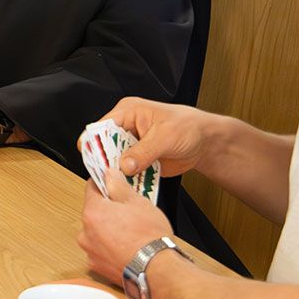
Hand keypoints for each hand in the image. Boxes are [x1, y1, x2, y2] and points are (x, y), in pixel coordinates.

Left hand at [78, 172, 174, 281]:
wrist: (157, 271)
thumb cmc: (150, 238)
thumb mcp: (137, 202)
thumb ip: (118, 185)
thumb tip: (110, 175)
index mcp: (93, 212)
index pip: (91, 188)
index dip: (104, 183)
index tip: (113, 183)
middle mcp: (86, 233)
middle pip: (94, 211)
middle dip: (109, 208)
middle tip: (128, 210)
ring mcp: (90, 252)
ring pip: (97, 231)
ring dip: (109, 228)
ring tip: (131, 231)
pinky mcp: (98, 266)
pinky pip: (101, 249)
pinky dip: (110, 246)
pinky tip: (127, 246)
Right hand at [98, 96, 212, 177]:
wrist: (204, 142)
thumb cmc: (187, 127)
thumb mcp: (165, 136)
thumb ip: (143, 151)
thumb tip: (125, 165)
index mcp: (127, 113)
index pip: (101, 127)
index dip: (94, 142)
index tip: (96, 160)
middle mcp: (126, 129)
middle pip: (104, 147)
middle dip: (106, 162)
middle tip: (110, 175)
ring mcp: (131, 147)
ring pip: (114, 163)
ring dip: (118, 174)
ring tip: (122, 183)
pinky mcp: (138, 162)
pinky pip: (127, 174)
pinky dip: (129, 181)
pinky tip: (132, 186)